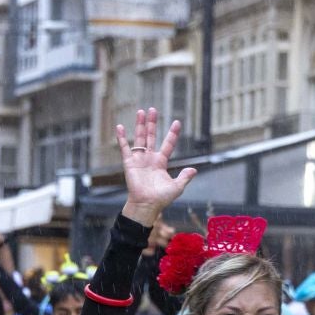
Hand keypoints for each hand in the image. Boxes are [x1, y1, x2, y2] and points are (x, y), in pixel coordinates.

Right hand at [116, 108, 197, 223]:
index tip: (177, 122)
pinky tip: (120, 127)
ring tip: (141, 111)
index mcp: (161, 162)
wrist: (147, 205)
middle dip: (152, 123)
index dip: (172, 134)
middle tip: (153, 109)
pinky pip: (125, 148)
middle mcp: (149, 158)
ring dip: (140, 125)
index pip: (168, 144)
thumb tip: (194, 169)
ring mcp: (139, 159)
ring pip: (140, 138)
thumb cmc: (161, 198)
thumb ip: (185, 177)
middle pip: (152, 136)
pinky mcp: (129, 163)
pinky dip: (121, 138)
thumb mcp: (177, 187)